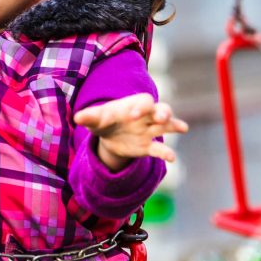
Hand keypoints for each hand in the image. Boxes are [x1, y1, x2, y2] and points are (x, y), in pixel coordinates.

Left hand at [73, 93, 187, 171]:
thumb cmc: (104, 121)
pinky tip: (172, 158)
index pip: (143, 101)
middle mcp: (146, 116)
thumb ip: (89, 117)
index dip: (140, 107)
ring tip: (182, 128)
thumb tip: (77, 117)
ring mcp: (149, 131)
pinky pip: (160, 149)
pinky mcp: (148, 146)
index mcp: (133, 105)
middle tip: (163, 117)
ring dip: (174, 125)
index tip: (132, 116)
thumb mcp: (96, 119)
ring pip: (167, 125)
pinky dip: (166, 153)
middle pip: (160, 109)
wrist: (108, 136)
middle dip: (163, 112)